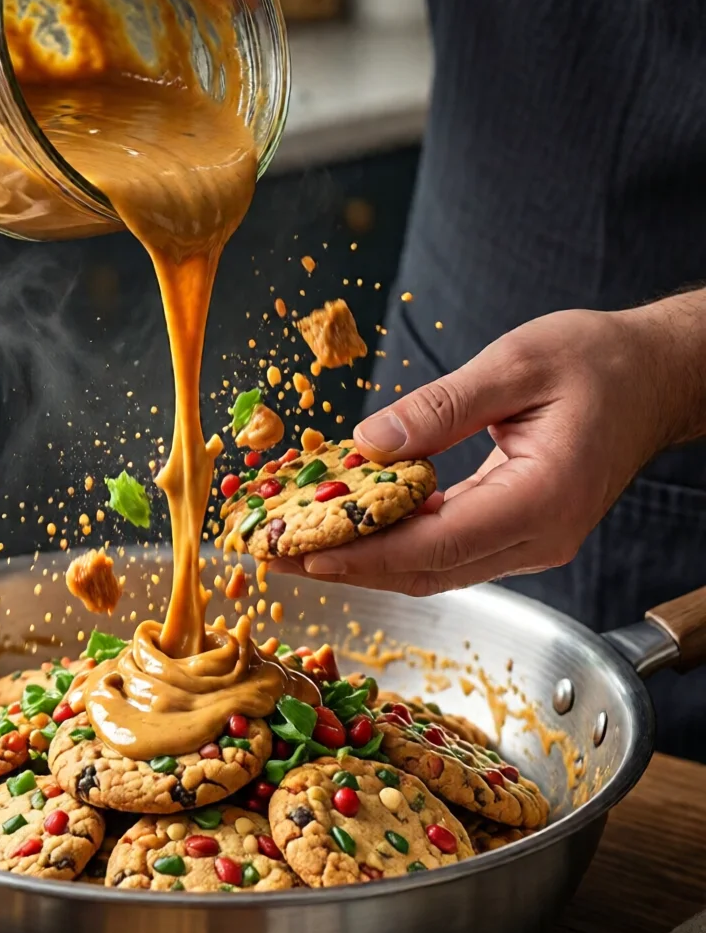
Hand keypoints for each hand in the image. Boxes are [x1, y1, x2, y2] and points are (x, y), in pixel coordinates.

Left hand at [274, 303, 701, 596]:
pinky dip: (399, 543)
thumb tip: (370, 440)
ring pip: (437, 569)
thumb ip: (442, 407)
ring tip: (300, 546)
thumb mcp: (517, 363)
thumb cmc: (599, 361)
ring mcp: (535, 543)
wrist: (655, 377)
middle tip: (277, 557)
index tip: (305, 552)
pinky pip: (452, 550)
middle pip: (429, 571)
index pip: (436, 545)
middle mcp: (541, 536)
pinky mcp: (524, 533)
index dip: (365, 554)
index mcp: (543, 497)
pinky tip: (355, 526)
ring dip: (368, 561)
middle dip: (350, 566)